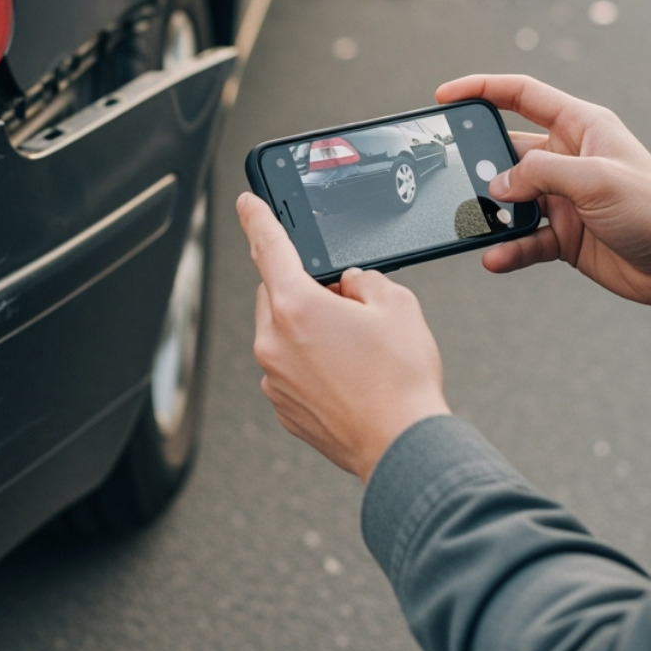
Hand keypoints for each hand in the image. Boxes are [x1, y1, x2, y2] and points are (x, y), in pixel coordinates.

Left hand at [236, 192, 450, 481]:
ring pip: (283, 334)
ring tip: (357, 353)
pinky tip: (349, 379)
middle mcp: (273, 342)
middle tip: (350, 307)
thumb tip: (350, 287)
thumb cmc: (401, 380)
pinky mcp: (283, 408)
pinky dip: (311, 366)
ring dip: (309, 331)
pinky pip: (290, 370)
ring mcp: (274, 380)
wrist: (403, 446)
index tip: (247, 204)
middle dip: (306, 290)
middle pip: (277, 294)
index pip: (268, 247)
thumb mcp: (398, 304)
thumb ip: (365, 281)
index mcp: (296, 306)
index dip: (257, 219)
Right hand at [437, 75, 650, 324]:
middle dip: (481, 162)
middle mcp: (569, 158)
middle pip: (509, 150)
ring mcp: (565, 198)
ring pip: (512, 198)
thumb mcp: (594, 178)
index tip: (447, 97)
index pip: (523, 95)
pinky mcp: (564, 235)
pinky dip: (508, 247)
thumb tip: (496, 185)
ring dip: (491, 211)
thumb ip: (539, 175)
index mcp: (582, 126)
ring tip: (471, 220)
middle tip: (453, 174)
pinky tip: (495, 256)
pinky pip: (524, 238)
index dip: (483, 90)